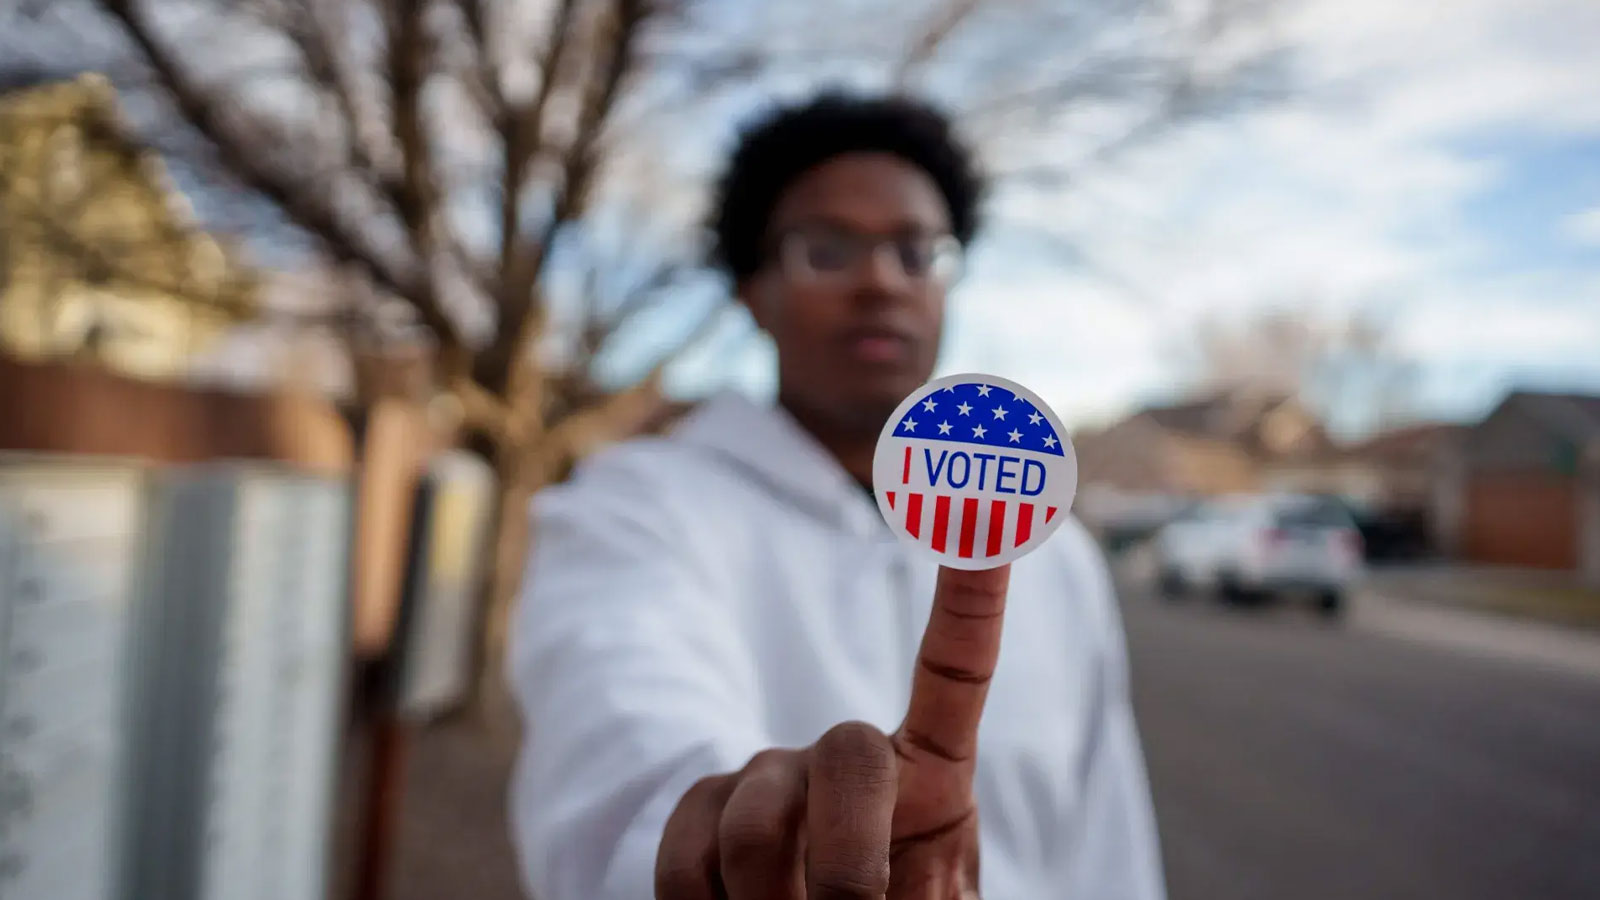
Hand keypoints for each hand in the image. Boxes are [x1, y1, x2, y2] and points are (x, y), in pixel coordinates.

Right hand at [656, 564, 1010, 898]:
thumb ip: (921, 888)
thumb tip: (858, 888)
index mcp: (931, 772)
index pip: (957, 663)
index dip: (973, 589)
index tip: (989, 509)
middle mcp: (848, 755)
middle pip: (847, 756)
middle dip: (848, 864)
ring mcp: (768, 775)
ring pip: (755, 826)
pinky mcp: (702, 808)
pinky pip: (686, 859)